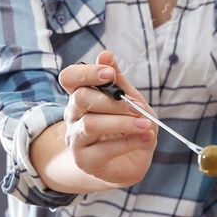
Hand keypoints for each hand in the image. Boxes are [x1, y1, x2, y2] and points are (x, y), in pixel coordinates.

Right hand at [58, 50, 156, 187]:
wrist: (130, 161)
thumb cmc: (128, 127)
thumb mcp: (130, 100)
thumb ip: (118, 81)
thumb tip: (105, 54)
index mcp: (81, 96)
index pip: (69, 77)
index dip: (87, 73)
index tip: (109, 74)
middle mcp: (73, 116)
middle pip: (81, 99)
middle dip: (112, 101)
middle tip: (137, 107)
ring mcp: (76, 139)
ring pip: (92, 124)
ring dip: (123, 123)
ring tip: (146, 125)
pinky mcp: (85, 161)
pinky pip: (104, 149)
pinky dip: (128, 142)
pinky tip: (146, 138)